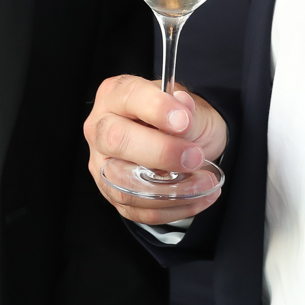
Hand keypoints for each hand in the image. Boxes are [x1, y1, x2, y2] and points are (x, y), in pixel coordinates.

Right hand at [84, 75, 227, 223]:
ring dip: (170, 189)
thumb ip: (187, 109)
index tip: (184, 121)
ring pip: (125, 184)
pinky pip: (139, 210)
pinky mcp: (113, 194)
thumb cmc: (181, 119)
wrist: (187, 141)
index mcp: (115, 95)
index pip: (128, 97)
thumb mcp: (191, 107)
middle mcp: (100, 128)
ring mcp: (102, 164)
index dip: (156, 109)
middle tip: (195, 156)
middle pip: (116, 140)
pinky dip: (173, 208)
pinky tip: (198, 197)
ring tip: (204, 182)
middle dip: (161, 152)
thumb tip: (183, 106)